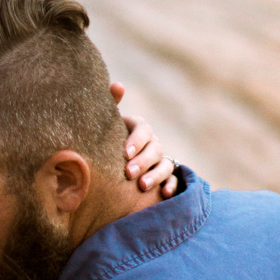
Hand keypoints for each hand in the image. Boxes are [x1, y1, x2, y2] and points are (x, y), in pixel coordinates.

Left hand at [110, 82, 177, 197]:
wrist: (111, 161)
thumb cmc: (107, 139)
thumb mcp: (106, 124)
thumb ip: (111, 105)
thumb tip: (118, 85)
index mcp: (138, 127)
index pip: (143, 129)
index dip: (136, 140)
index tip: (125, 153)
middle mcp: (152, 142)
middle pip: (154, 149)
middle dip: (143, 161)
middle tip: (129, 173)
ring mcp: (160, 159)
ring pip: (165, 165)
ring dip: (156, 175)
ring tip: (142, 186)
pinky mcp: (166, 176)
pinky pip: (174, 180)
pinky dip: (171, 185)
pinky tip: (163, 193)